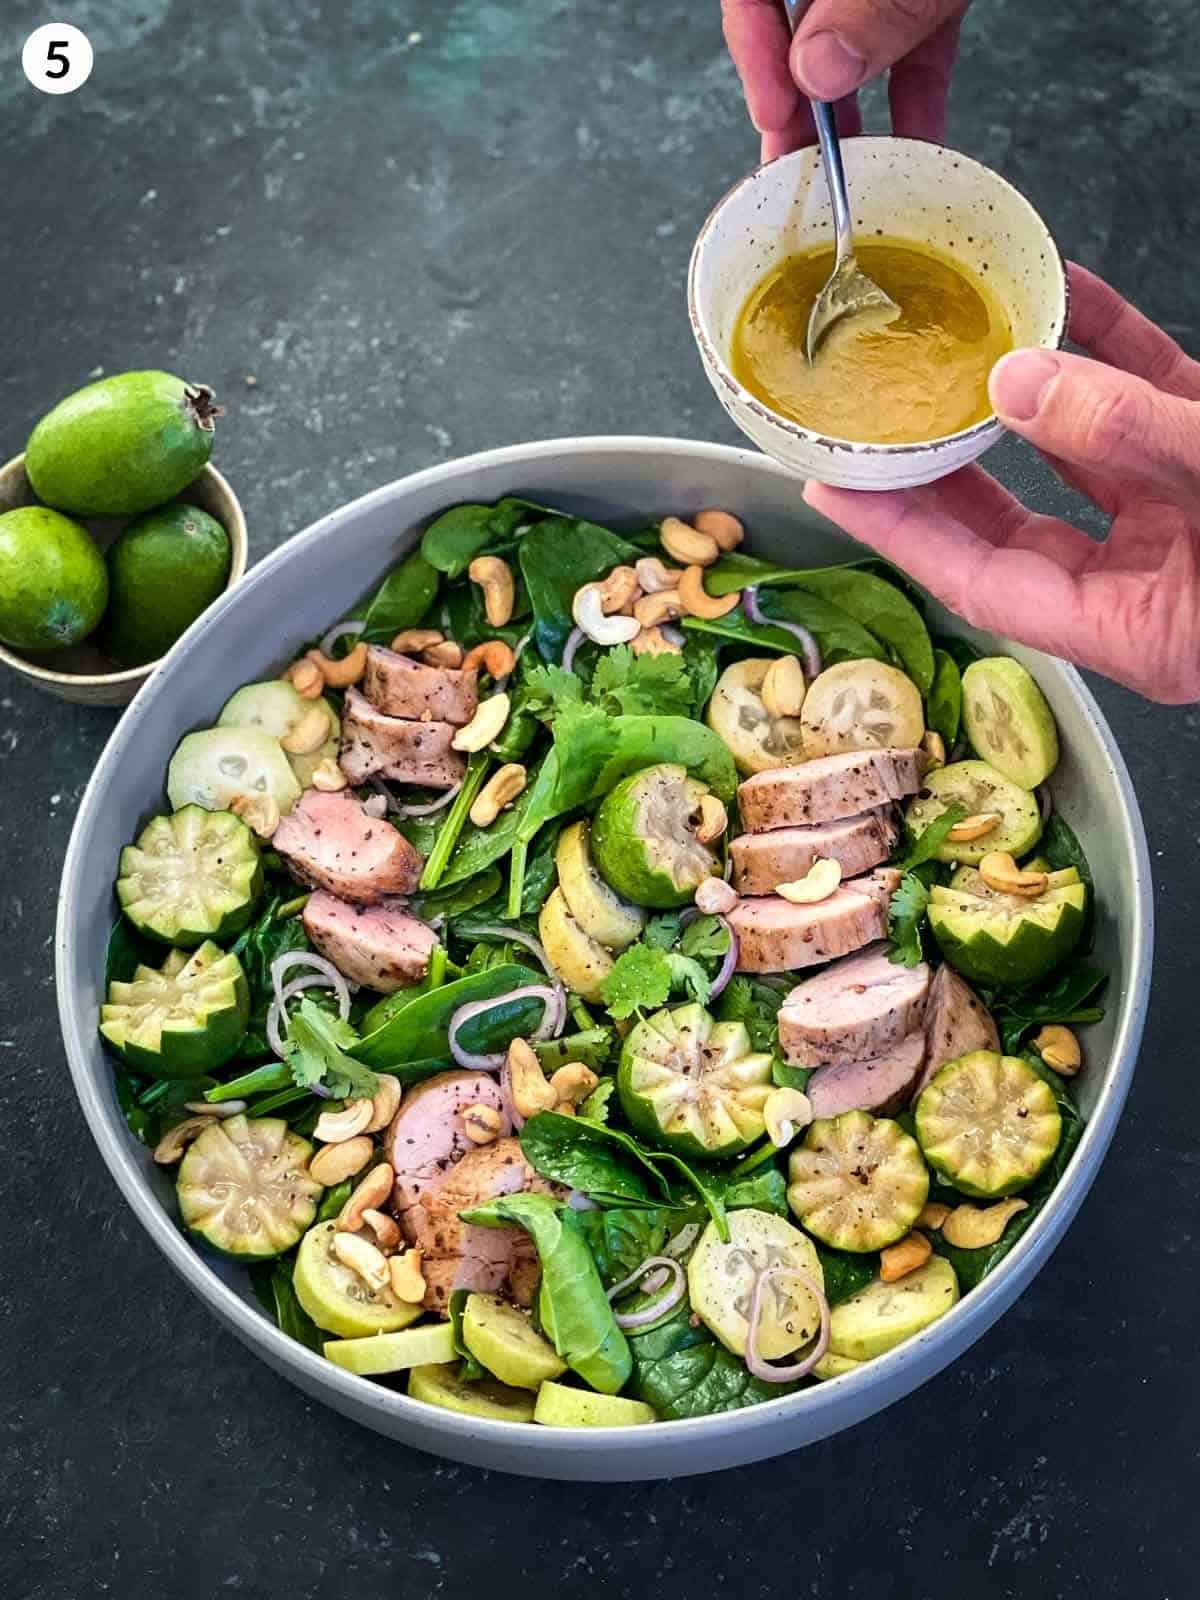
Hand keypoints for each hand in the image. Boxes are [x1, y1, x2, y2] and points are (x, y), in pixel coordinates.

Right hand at [722, 0, 969, 160]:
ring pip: (850, 32)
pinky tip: (920, 140)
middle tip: (796, 163)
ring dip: (850, 105)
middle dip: (796, 94)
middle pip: (794, 19)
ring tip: (849, 169)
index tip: (775, 108)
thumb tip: (819, 69)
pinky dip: (916, 87)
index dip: (753, 46)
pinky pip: (914, 32)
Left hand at [803, 264, 1199, 704]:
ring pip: (1077, 456)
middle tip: (871, 425)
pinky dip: (1108, 346)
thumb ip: (1122, 434)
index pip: (977, 582)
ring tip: (950, 353)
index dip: (898, 532)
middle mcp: (1145, 585)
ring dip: (1019, 399)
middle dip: (938, 472)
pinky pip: (1149, 398)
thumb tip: (1016, 382)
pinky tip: (1064, 298)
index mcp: (1130, 631)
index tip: (829, 489)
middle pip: (1010, 529)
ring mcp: (1182, 521)